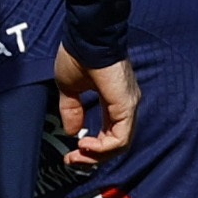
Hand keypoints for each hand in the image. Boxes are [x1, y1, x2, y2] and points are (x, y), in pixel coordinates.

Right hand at [54, 45, 138, 166]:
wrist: (87, 38)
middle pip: (116, 145)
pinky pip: (119, 138)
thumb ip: (72, 111)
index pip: (109, 135)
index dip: (90, 149)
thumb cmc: (78, 56)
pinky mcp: (126, 105)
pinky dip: (102, 147)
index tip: (70, 154)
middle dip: (92, 158)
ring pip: (120, 145)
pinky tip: (85, 143)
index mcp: (114, 100)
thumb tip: (72, 131)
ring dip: (97, 156)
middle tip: (72, 160)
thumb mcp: (70, 89)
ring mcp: (128, 105)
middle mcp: (125, 105)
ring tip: (79, 152)